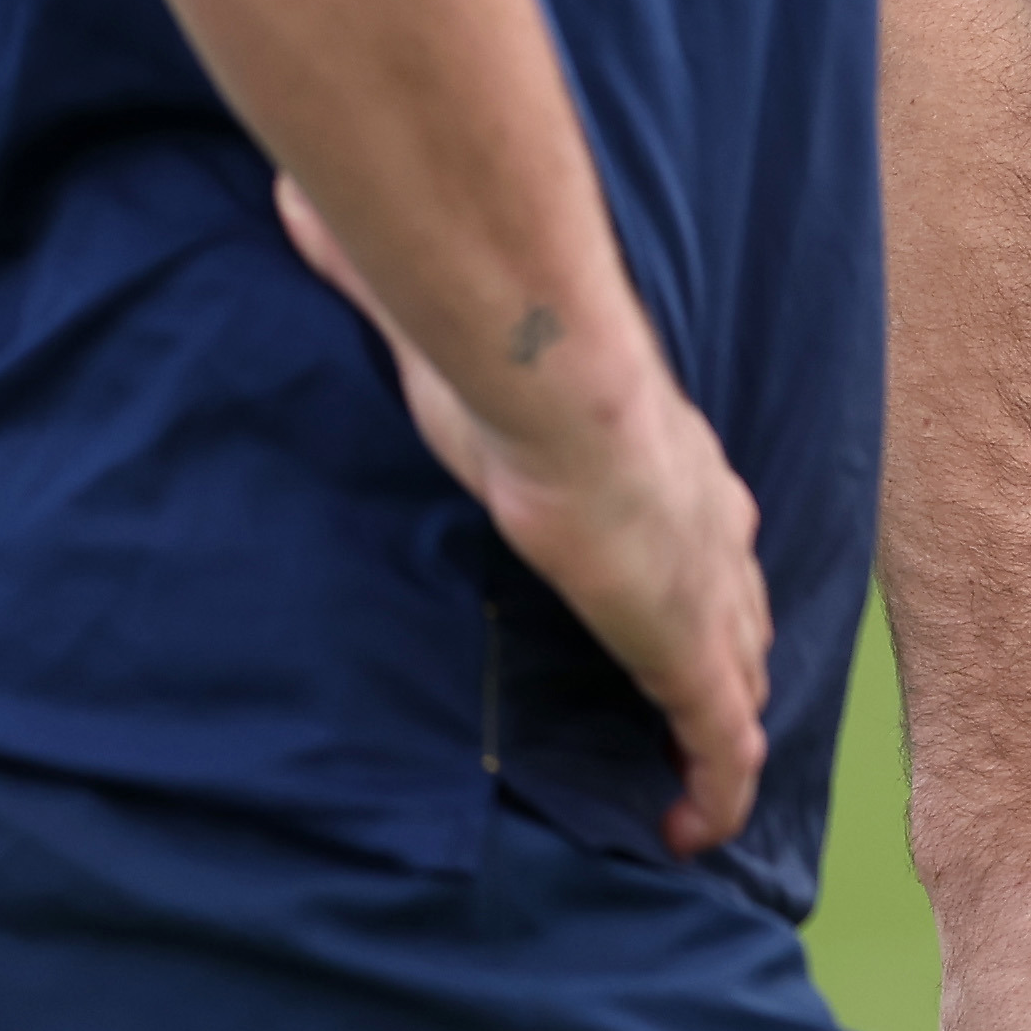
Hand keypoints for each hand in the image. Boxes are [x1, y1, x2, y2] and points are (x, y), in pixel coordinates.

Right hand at [275, 178, 771, 857]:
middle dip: (722, 649)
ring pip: (735, 679)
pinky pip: (719, 743)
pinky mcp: (689, 653)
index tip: (670, 582)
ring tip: (692, 782)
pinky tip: (694, 834)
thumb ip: (375, 268)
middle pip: (735, 602)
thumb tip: (295, 196)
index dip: (694, 558)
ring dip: (718, 725)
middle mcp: (704, 524)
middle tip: (697, 698)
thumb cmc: (503, 351)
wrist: (555, 386)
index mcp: (661, 452)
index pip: (699, 517)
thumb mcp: (442, 314)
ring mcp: (705, 594)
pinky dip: (715, 790)